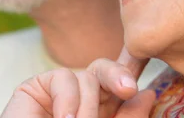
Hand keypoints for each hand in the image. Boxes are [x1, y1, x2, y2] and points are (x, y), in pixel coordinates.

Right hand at [1, 47, 156, 117]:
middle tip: (127, 89)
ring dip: (88, 106)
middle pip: (104, 70)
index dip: (128, 78)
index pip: (119, 87)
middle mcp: (82, 100)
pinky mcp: (35, 88)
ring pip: (87, 76)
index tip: (134, 91)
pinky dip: (67, 100)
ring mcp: (59, 93)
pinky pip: (63, 77)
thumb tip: (148, 93)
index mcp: (102, 113)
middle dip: (118, 75)